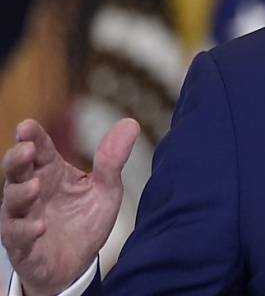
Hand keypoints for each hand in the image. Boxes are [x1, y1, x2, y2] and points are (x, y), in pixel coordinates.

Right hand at [1, 118, 138, 295]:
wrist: (77, 263)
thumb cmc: (85, 219)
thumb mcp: (105, 189)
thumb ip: (112, 160)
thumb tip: (130, 123)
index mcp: (50, 172)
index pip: (39, 149)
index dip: (32, 137)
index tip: (27, 125)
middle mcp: (32, 191)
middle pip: (16, 171)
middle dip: (16, 159)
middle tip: (25, 149)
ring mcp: (23, 218)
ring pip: (11, 202)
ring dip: (21, 193)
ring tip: (35, 186)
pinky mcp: (22, 245)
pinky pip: (17, 236)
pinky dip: (26, 230)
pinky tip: (39, 226)